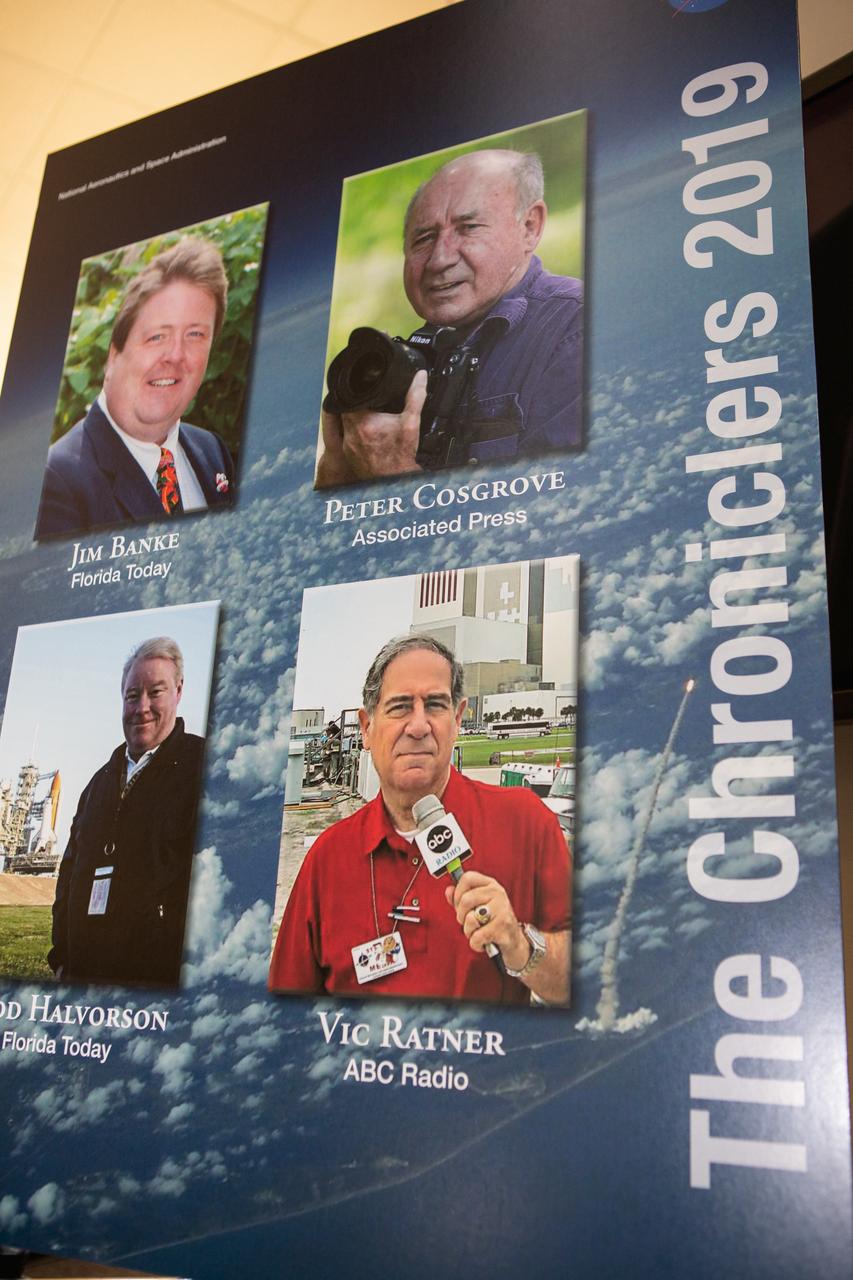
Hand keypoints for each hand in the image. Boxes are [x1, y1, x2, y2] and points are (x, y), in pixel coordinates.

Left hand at [316, 369, 427, 484]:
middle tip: (368, 401)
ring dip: (354, 418)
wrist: (396, 482)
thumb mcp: (411, 423)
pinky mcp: (348, 454)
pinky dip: (355, 432)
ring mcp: (347, 446)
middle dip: (356, 404)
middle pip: (345, 409)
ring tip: (369, 415)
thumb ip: (415, 397)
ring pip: (345, 423)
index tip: (363, 388)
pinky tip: (367, 433)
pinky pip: (346, 437)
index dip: (354, 390)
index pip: (348, 397)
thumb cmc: (402, 457)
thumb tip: (420, 377)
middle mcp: (350, 434)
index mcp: (363, 423)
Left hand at [444, 869, 528, 970]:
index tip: (458, 904)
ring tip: (478, 932)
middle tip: (467, 922)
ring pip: (470, 918)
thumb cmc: (492, 922)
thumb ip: (460, 898)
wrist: (513, 940)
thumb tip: (449, 890)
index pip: (468, 878)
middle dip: (460, 916)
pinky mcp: (503, 927)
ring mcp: (502, 909)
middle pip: (466, 899)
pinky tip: (483, 942)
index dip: (458, 892)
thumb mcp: (476, 906)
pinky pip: (477, 936)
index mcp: (490, 885)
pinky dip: (476, 944)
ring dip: (469, 931)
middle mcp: (498, 893)